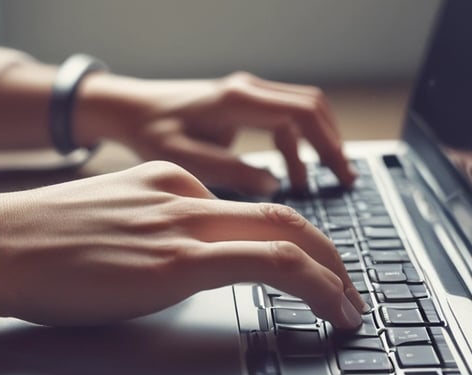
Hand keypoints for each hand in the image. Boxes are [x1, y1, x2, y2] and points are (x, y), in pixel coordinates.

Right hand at [0, 161, 364, 327]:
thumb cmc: (45, 243)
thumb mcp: (114, 221)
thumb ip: (157, 231)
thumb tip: (189, 263)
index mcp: (168, 182)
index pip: (247, 211)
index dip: (288, 240)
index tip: (304, 266)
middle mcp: (184, 195)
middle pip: (282, 214)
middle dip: (328, 254)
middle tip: (349, 286)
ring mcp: (183, 225)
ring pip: (286, 235)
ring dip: (331, 273)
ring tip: (349, 307)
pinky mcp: (176, 261)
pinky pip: (267, 264)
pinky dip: (312, 285)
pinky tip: (330, 307)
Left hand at [76, 72, 354, 194]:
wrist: (128, 110)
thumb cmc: (149, 132)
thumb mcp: (183, 159)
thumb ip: (229, 172)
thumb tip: (272, 185)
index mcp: (237, 100)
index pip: (303, 112)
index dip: (327, 143)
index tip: (341, 173)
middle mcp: (247, 91)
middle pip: (312, 107)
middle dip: (331, 144)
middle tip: (344, 179)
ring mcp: (246, 96)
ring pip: (300, 114)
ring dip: (314, 146)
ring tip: (319, 184)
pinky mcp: (241, 107)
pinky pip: (281, 122)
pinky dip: (293, 147)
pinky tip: (289, 177)